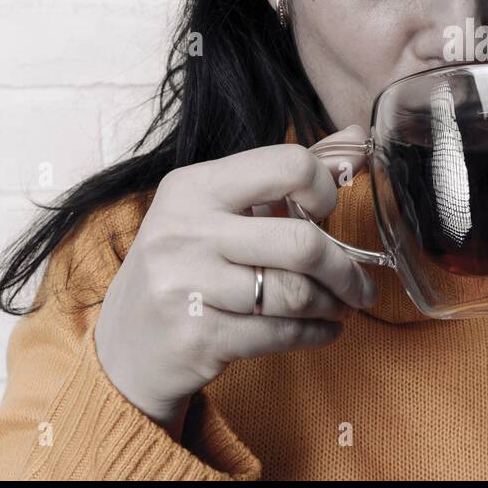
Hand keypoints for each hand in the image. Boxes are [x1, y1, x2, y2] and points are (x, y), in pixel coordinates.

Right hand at [94, 126, 379, 436]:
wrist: (127, 347)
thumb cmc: (186, 267)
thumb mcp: (219, 210)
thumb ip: (286, 176)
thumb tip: (357, 140)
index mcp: (194, 186)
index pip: (288, 165)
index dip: (324, 191)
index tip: (327, 214)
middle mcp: (185, 230)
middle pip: (302, 242)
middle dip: (345, 269)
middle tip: (360, 283)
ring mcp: (186, 285)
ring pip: (296, 294)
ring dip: (333, 304)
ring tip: (340, 305)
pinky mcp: (197, 337)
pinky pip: (280, 334)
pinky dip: (316, 333)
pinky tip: (324, 329)